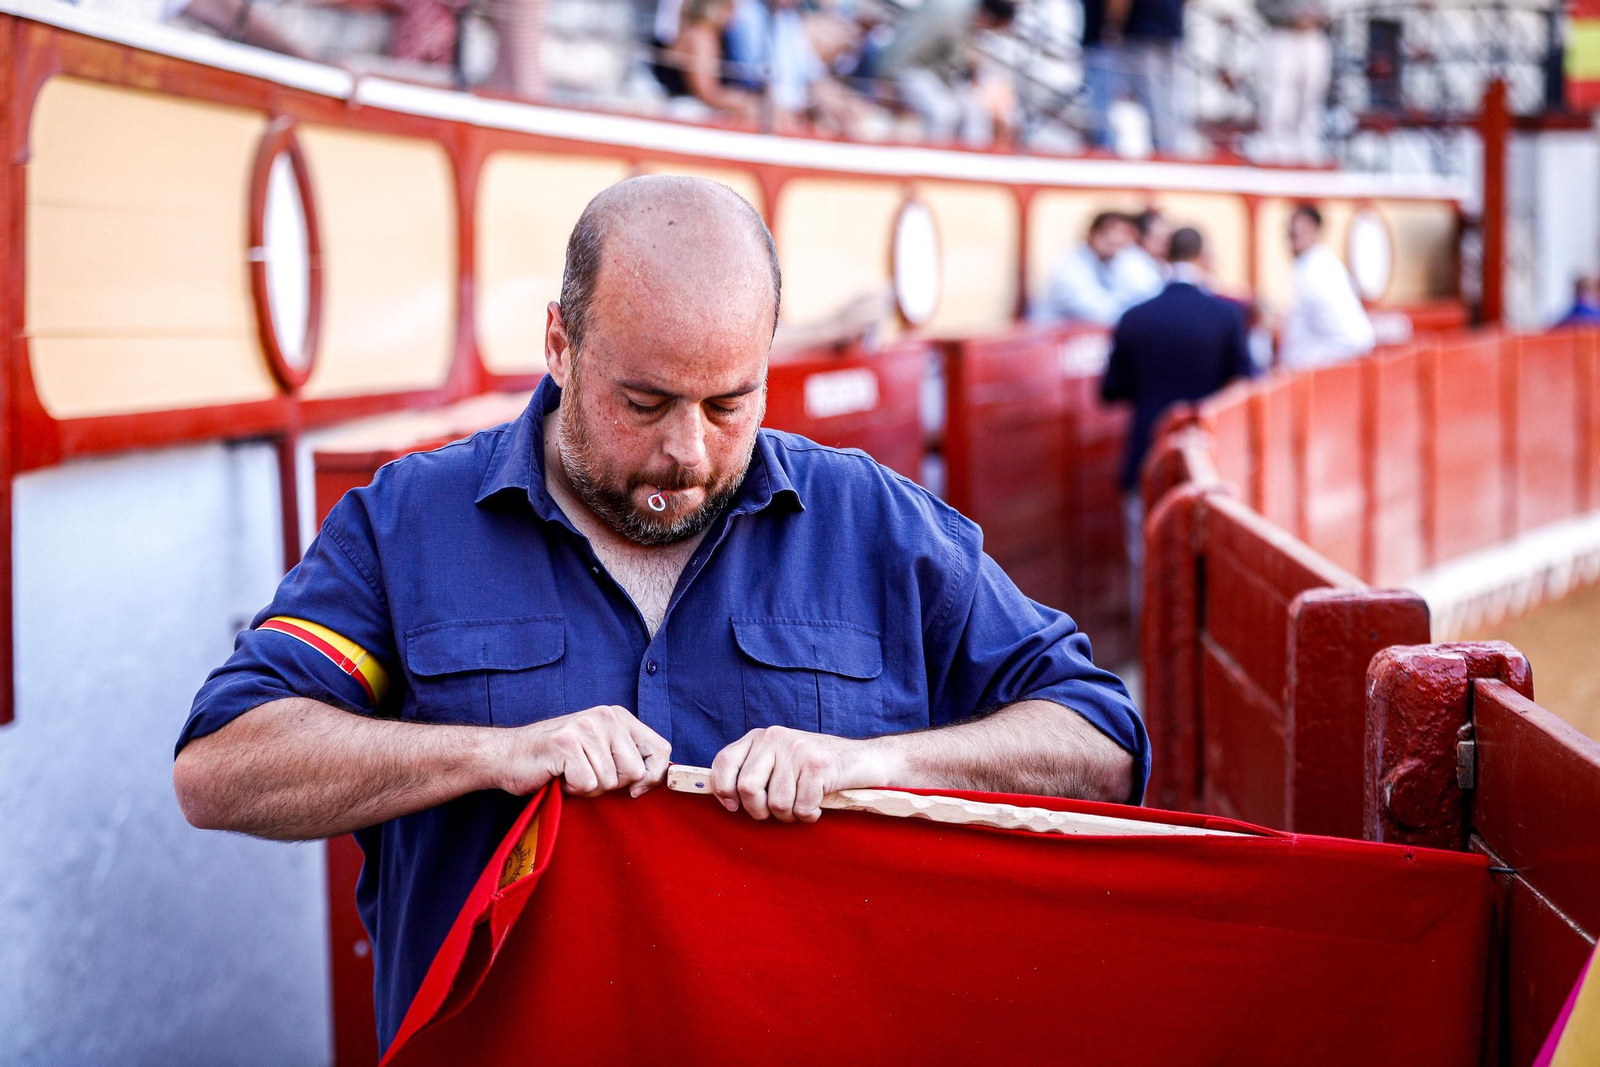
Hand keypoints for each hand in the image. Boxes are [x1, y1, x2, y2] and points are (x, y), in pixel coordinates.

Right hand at [488, 705, 670, 798]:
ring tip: (569, 772)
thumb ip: (628, 757)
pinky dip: (572, 789)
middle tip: (586, 774)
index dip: (653, 776)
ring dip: (588, 787)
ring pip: (609, 781)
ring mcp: (585, 727)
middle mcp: (605, 716)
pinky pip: (587, 784)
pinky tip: (558, 775)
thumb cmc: (556, 760)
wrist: (506, 756)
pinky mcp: (567, 743)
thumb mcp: (600, 751)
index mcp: (618, 716)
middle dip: (612, 785)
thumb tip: (660, 777)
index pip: (661, 749)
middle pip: (636, 772)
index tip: (635, 789)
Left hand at [709, 726, 898, 822]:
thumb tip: (723, 798)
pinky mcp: (818, 765)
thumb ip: (753, 771)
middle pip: (746, 787)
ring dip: (788, 816)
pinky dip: (809, 815)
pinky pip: (800, 807)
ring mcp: (797, 750)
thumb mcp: (779, 761)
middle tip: (776, 812)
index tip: (734, 806)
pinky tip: (818, 805)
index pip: (723, 762)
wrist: (864, 759)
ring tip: (801, 806)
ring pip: (775, 803)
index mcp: (760, 737)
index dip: (723, 790)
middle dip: (758, 811)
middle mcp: (775, 738)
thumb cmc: (816, 769)